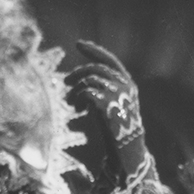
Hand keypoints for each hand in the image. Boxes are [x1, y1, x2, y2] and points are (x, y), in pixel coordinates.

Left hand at [68, 41, 151, 181]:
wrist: (127, 148)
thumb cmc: (117, 129)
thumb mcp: (112, 104)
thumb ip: (102, 90)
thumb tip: (79, 80)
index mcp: (128, 83)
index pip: (110, 60)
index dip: (94, 50)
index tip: (78, 44)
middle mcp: (125, 85)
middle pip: (96, 68)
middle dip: (78, 73)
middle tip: (65, 82)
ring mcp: (117, 94)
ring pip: (90, 80)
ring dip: (76, 90)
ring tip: (71, 102)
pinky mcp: (108, 104)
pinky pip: (86, 92)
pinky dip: (78, 98)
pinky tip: (77, 108)